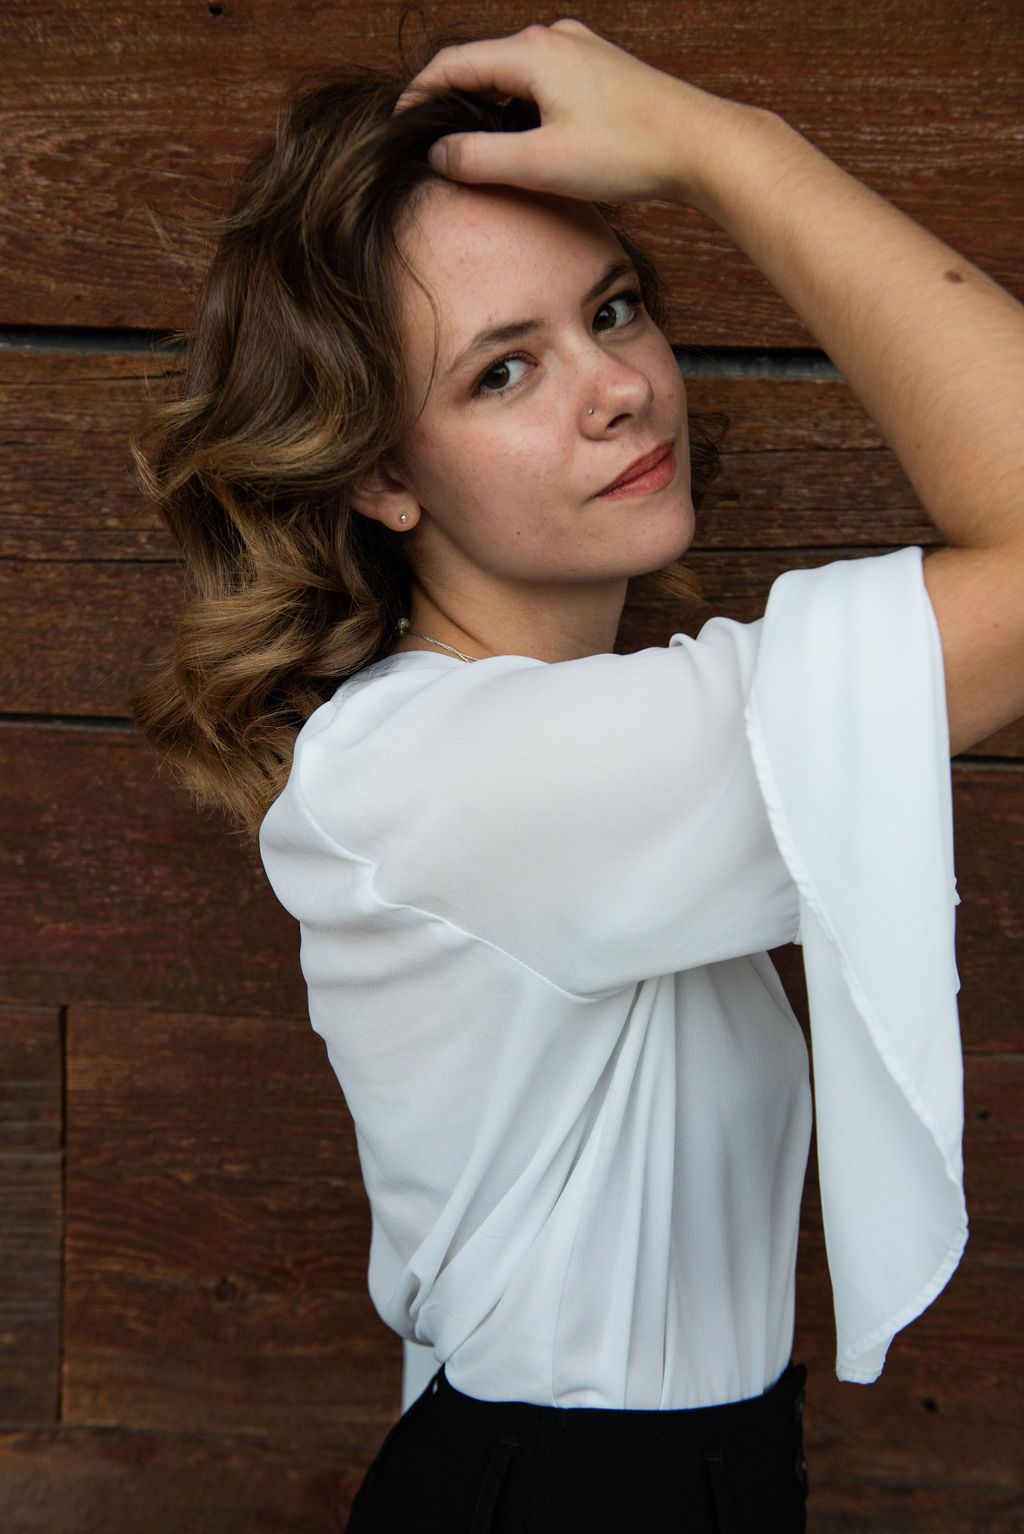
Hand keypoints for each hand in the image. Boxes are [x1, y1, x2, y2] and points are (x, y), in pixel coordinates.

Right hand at [392, 19, 756, 210]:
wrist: (701, 146)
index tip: (398, 125)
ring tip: (473, 146)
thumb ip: (481, 160)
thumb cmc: (628, 153)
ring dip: (488, 106)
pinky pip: (543, 81)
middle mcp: (554, 38)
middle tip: (430, 141)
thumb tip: (437, 155)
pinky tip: (525, 139)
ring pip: (514, 73)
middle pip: (483, 64)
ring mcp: (580, 50)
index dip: (419, 95)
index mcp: (533, 52)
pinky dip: (521, 106)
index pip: (453, 64)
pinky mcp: (601, 70)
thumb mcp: (542, 164)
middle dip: (452, 100)